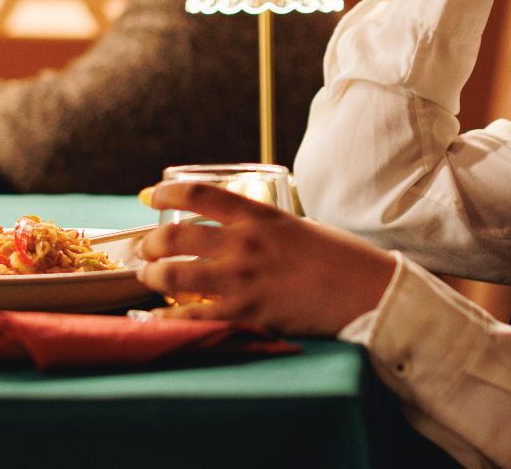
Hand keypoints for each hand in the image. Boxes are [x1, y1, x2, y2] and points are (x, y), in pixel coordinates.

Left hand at [135, 182, 396, 336]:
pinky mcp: (246, 313)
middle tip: (142, 249)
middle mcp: (244, 243)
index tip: (149, 195)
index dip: (166, 193)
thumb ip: (262, 226)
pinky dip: (165, 316)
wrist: (368, 293)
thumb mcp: (296, 226)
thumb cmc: (338, 259)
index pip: (199, 194)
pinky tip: (153, 316)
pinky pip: (192, 315)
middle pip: (176, 236)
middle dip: (150, 243)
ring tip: (147, 277)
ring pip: (174, 274)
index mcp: (259, 215)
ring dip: (152, 276)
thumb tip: (234, 228)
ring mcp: (242, 279)